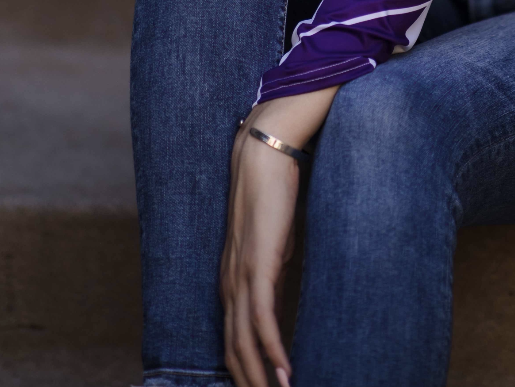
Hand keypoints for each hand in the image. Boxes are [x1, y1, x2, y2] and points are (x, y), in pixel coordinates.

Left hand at [221, 89, 338, 386]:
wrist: (264, 151)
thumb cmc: (274, 191)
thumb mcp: (276, 242)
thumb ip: (275, 269)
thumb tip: (283, 292)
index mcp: (231, 278)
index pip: (232, 339)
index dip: (244, 371)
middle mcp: (229, 282)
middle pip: (232, 350)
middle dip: (249, 383)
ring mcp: (241, 275)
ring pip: (243, 342)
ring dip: (260, 377)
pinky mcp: (258, 264)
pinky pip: (262, 319)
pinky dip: (272, 350)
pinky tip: (285, 374)